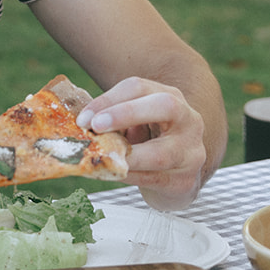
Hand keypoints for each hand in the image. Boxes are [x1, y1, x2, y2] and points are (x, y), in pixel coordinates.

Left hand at [76, 76, 209, 210]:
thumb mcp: (134, 126)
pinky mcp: (186, 181)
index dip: (109, 99)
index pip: (139, 87)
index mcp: (170, 98)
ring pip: (161, 153)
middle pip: (165, 106)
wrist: (178, 178)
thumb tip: (78, 123)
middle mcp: (188, 120)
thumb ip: (112, 121)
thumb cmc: (149, 144)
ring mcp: (191, 152)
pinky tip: (112, 173)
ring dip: (126, 155)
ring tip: (101, 157)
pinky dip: (129, 176)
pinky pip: (154, 179)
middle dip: (127, 113)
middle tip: (96, 126)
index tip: (83, 118)